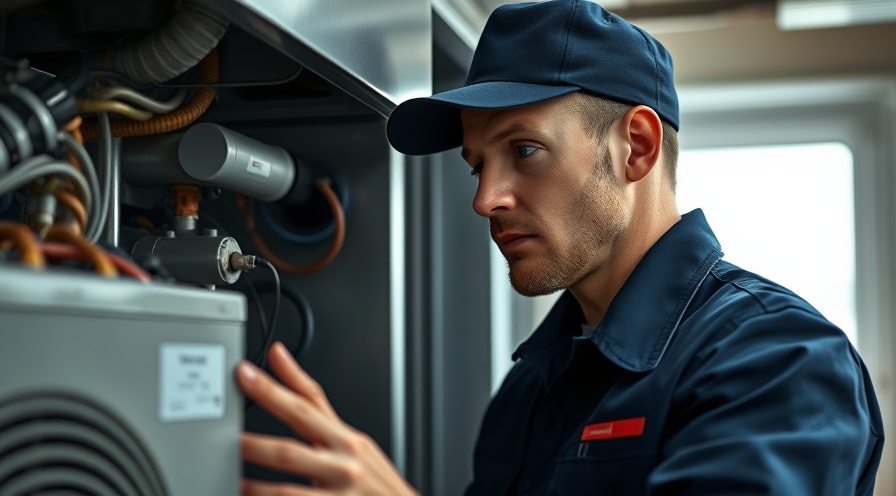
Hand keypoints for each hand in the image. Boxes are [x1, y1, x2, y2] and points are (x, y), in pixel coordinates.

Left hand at [237, 342, 418, 494]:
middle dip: (254, 444)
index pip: (306, 407)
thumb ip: (314, 400)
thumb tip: (280, 356)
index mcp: (346, 440)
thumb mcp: (352, 437)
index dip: (274, 389)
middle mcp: (343, 465)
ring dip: (253, 487)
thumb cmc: (374, 479)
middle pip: (291, 452)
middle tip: (223, 437)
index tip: (245, 374)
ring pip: (286, 492)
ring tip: (229, 479)